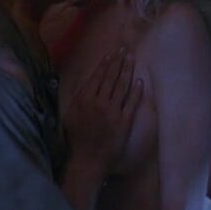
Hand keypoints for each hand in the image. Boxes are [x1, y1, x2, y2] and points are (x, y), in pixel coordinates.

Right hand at [62, 47, 143, 179]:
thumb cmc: (77, 138)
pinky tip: (140, 81)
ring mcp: (112, 112)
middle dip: (119, 62)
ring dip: (127, 70)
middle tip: (126, 49)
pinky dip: (136, 91)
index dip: (106, 64)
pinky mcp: (124, 122)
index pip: (97, 76)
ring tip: (132, 58)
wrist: (87, 160)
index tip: (112, 53)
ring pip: (121, 86)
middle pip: (111, 78)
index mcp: (85, 99)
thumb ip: (78, 96)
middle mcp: (99, 102)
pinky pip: (131, 103)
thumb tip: (86, 82)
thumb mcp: (70, 114)